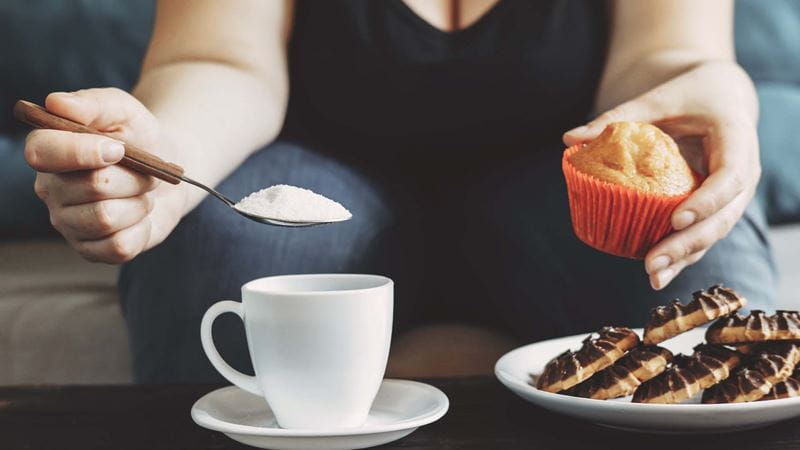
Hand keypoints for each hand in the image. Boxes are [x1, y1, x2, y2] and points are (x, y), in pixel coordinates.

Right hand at [25, 88, 185, 262]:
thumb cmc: (138, 136)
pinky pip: (118, 246)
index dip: (82, 152)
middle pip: (92, 187)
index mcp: (49, 151)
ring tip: (141, 192)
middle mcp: (51, 190)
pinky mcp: (91, 250)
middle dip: (133, 177)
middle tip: (144, 170)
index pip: (42, 153)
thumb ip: (93, 104)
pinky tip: (140, 217)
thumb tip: (56, 103)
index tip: (118, 148)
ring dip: (138, 202)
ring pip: (106, 218)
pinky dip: (142, 229)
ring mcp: (69, 223)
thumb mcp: (123, 110)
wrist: (168, 171)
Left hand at [563, 61, 760, 289]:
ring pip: (715, 233)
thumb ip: (619, 117)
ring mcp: (734, 195)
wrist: (723, 97)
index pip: (729, 177)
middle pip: (723, 217)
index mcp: (737, 140)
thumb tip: (568, 138)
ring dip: (684, 258)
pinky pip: (704, 234)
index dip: (707, 201)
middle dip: (687, 244)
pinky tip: (658, 274)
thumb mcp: (658, 100)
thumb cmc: (690, 94)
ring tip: (653, 277)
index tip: (676, 219)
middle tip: (652, 264)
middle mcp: (744, 172)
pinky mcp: (720, 206)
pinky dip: (683, 254)